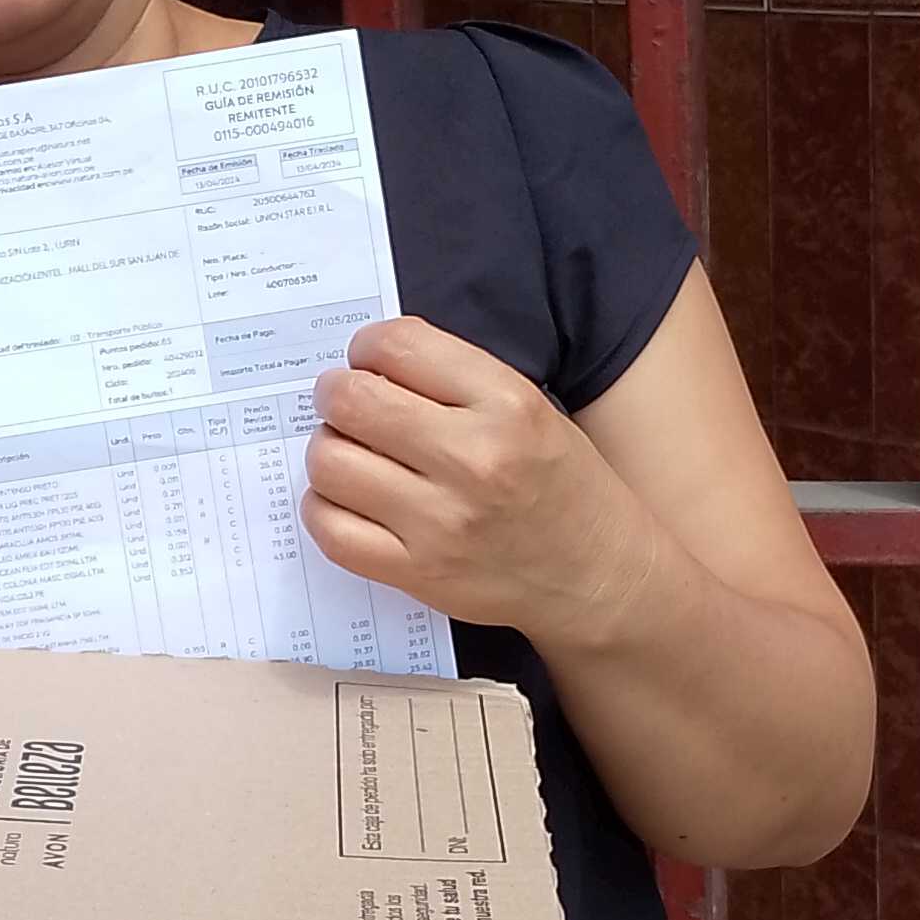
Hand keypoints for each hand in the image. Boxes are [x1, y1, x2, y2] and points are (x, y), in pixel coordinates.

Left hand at [304, 315, 650, 645]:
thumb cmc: (558, 483)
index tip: (368, 361)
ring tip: (350, 453)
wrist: (597, 574)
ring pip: (330, 463)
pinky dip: (323, 507)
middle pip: (352, 401)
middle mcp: (474, 460)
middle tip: (344, 403)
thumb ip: (454, 378)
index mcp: (507, 404)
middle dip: (336, 394)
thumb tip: (365, 364)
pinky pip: (331, 530)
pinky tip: (346, 499)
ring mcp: (442, 522)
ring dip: (328, 450)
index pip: (397, 346)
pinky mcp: (419, 573)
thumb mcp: (530, 406)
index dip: (367, 346)